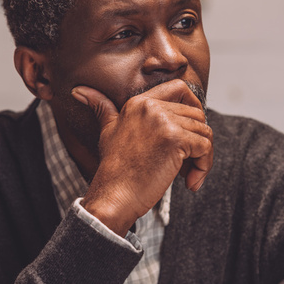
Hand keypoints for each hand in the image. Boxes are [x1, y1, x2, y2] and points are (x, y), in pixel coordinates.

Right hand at [71, 79, 212, 234]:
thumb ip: (101, 108)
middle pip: (197, 115)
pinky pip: (206, 148)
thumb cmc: (114, 169)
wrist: (114, 195)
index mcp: (140, 102)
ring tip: (187, 175)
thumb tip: (78, 91)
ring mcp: (164, 122)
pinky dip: (204, 167)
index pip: (180, 88)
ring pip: (205, 133)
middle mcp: (152, 107)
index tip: (191, 129)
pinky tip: (189, 182)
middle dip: (198, 141)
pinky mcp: (176, 140)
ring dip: (202, 157)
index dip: (193, 106)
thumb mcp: (107, 131)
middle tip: (186, 164)